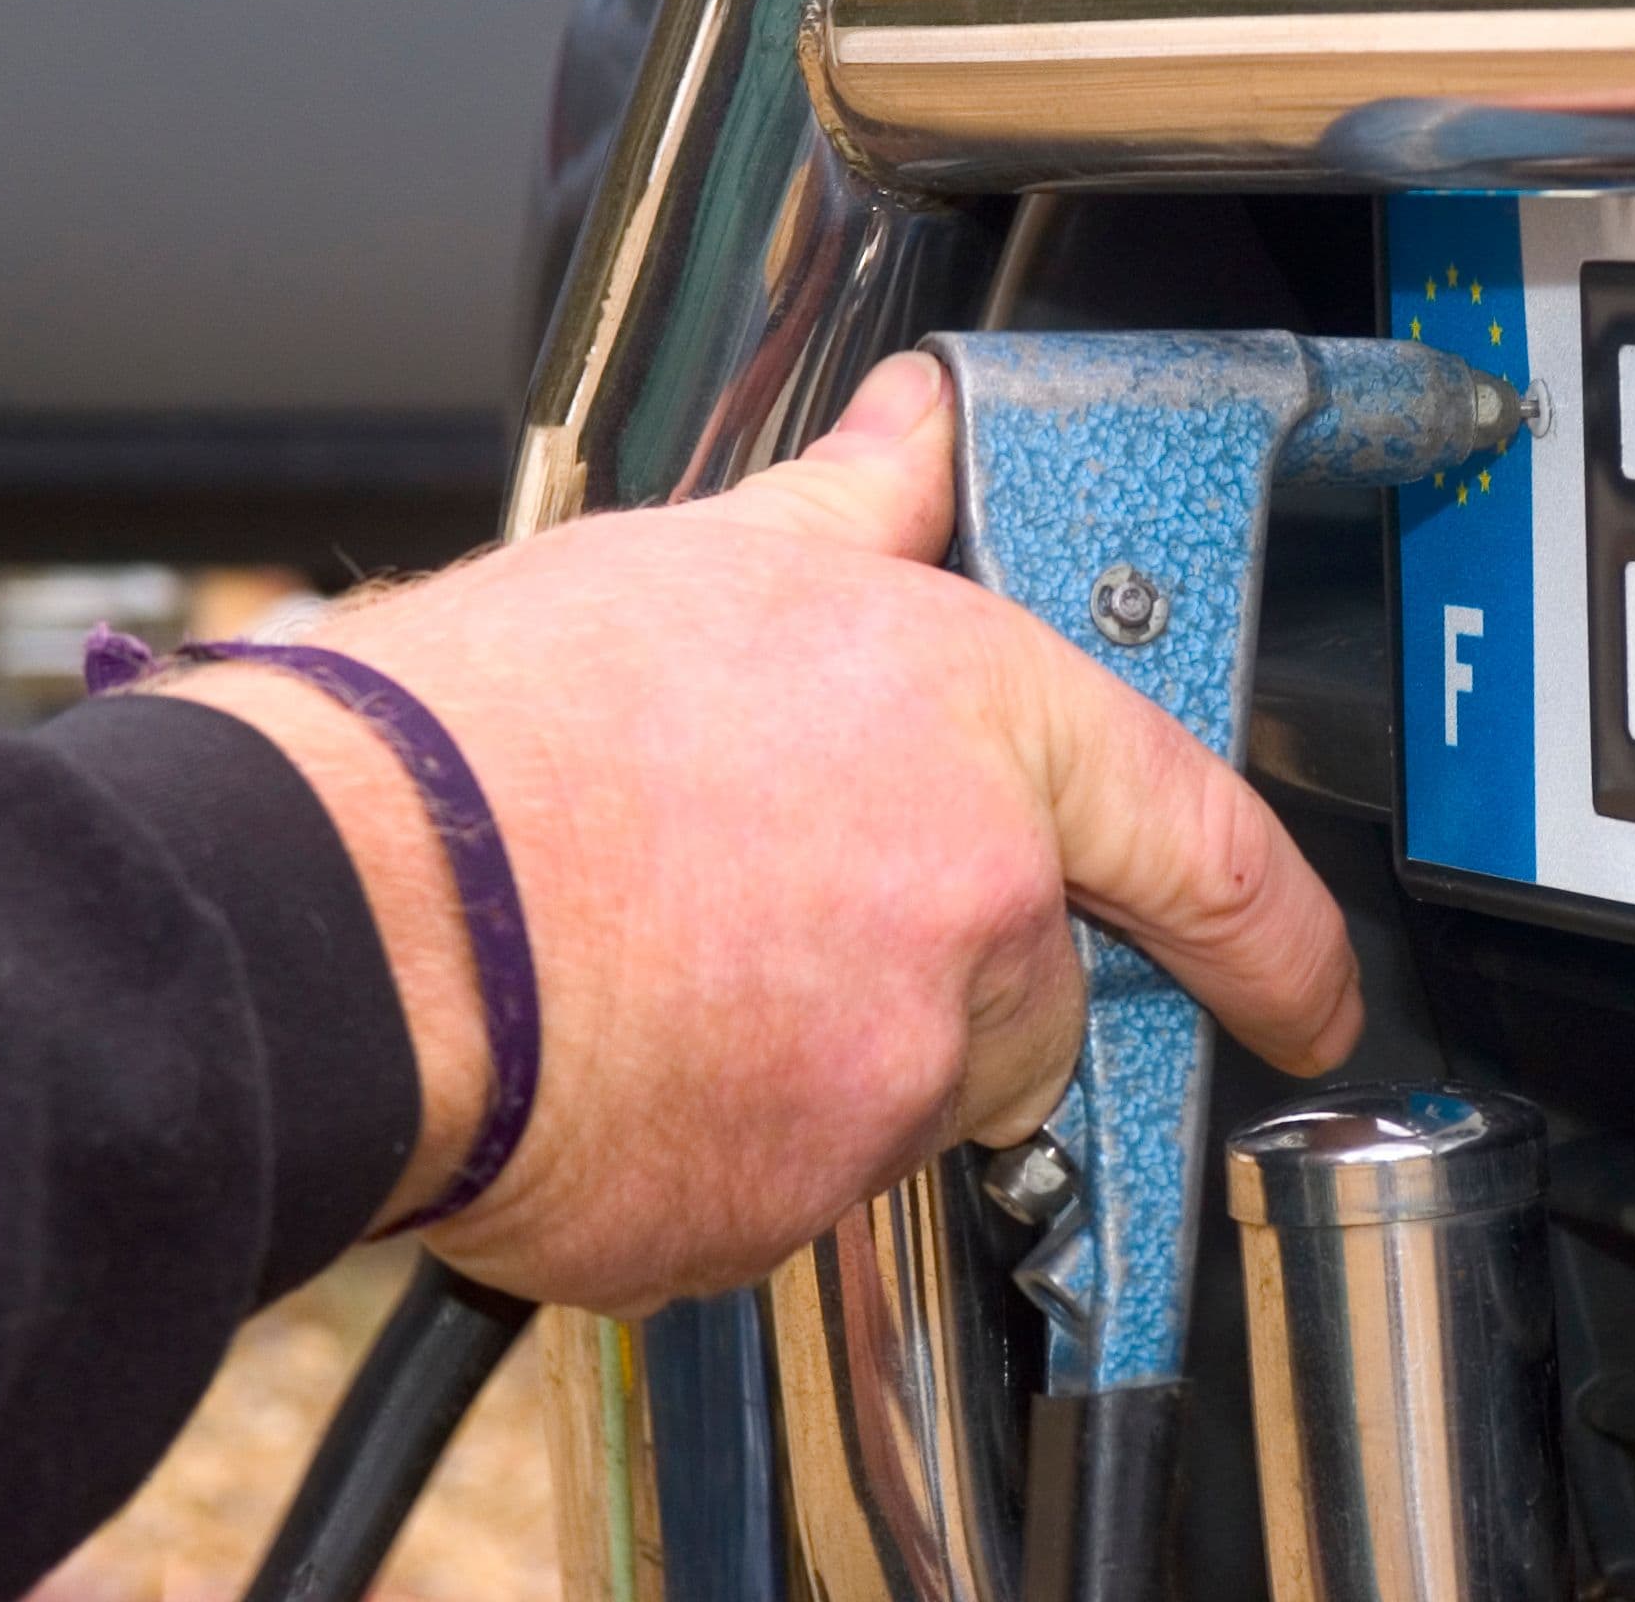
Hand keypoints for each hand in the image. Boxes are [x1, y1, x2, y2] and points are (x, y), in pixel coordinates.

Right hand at [159, 353, 1359, 1313]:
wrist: (327, 909)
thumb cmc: (489, 730)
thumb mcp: (710, 563)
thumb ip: (864, 508)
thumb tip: (924, 427)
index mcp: (978, 726)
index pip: (1205, 841)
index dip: (1281, 937)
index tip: (1307, 992)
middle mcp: (970, 906)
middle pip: (1042, 998)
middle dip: (949, 979)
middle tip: (789, 919)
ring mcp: (882, 1073)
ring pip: (911, 1099)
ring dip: (829, 1060)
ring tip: (672, 968)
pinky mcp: (782, 1207)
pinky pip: (795, 1190)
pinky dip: (730, 1143)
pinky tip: (628, 1050)